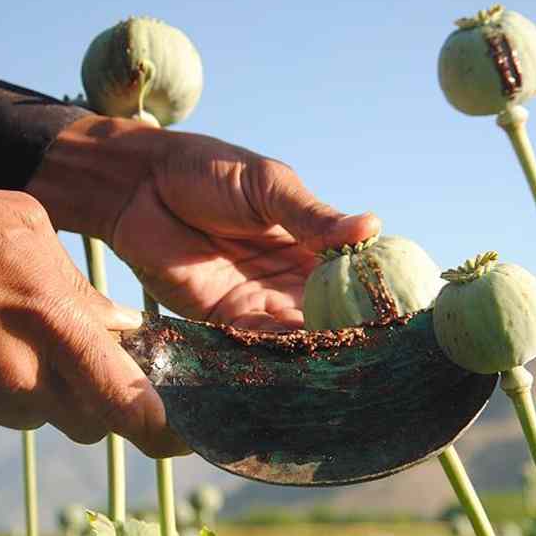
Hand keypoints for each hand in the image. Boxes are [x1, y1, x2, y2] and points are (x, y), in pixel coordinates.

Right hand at [0, 151, 183, 456]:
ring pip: (31, 414)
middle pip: (84, 419)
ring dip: (31, 386)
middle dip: (91, 395)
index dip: (159, 429)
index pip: (124, 401)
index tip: (177, 435)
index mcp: (48, 319)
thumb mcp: (23, 226)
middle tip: (72, 353)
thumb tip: (117, 328)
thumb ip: (77, 287)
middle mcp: (13, 374)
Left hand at [28, 116, 380, 328]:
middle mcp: (287, 276)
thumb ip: (312, 215)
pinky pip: (258, 342)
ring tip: (350, 364)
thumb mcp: (267, 186)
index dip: (371, 292)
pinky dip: (280, 353)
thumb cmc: (205, 171)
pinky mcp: (222, 319)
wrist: (137, 186)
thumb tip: (372, 227)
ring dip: (320, 348)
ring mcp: (257, 299)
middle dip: (351, 330)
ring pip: (298, 332)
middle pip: (329, 311)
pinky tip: (304, 362)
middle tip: (381, 351)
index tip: (398, 312)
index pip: (349, 274)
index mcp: (306, 241)